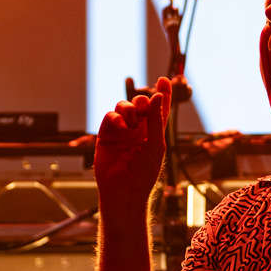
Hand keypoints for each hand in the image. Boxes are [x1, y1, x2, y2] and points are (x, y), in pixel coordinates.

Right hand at [94, 76, 171, 218]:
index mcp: (154, 131)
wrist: (124, 190)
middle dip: (142, 101)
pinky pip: (110, 116)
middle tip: (143, 111)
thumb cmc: (144, 174)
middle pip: (140, 103)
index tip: (164, 80)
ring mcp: (122, 131)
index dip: (163, 92)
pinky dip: (116, 117)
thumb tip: (158, 96)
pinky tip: (122, 126)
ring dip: (129, 109)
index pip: (159, 107)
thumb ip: (156, 120)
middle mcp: (138, 129)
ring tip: (132, 123)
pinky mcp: (106, 135)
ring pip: (124, 106)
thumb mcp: (156, 145)